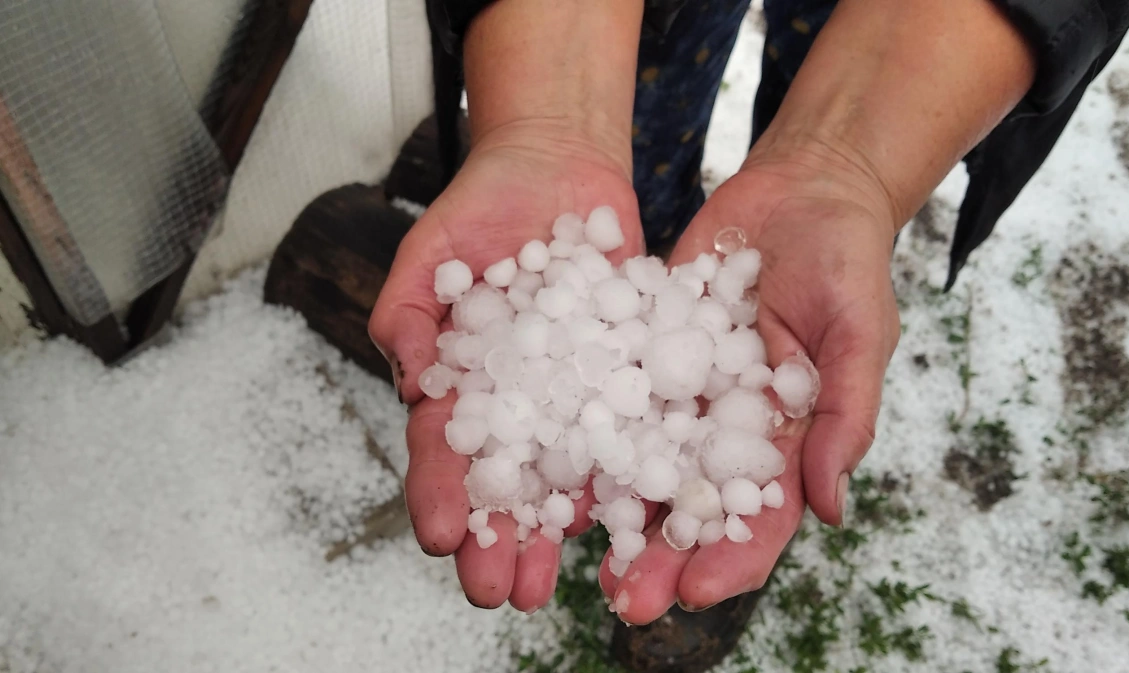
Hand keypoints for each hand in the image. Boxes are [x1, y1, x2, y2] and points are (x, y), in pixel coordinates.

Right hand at [368, 123, 642, 611]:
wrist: (557, 169)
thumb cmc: (482, 208)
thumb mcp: (432, 250)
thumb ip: (410, 309)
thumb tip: (408, 371)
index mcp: (459, 383)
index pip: (443, 448)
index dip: (438, 492)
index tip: (442, 536)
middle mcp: (516, 401)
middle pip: (504, 480)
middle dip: (498, 537)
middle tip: (499, 590)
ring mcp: (571, 393)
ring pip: (564, 473)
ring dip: (556, 530)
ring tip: (551, 585)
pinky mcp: (623, 375)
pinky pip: (626, 427)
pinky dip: (623, 472)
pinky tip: (622, 516)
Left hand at [598, 148, 901, 622]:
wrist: (801, 189)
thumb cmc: (847, 258)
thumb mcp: (860, 333)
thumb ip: (846, 417)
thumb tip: (830, 509)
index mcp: (789, 436)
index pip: (763, 515)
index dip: (733, 559)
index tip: (698, 591)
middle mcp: (730, 426)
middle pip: (693, 504)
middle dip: (662, 555)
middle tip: (623, 598)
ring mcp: (685, 390)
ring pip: (644, 462)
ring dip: (615, 512)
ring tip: (577, 552)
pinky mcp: (647, 348)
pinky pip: (615, 395)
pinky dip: (587, 431)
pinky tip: (552, 464)